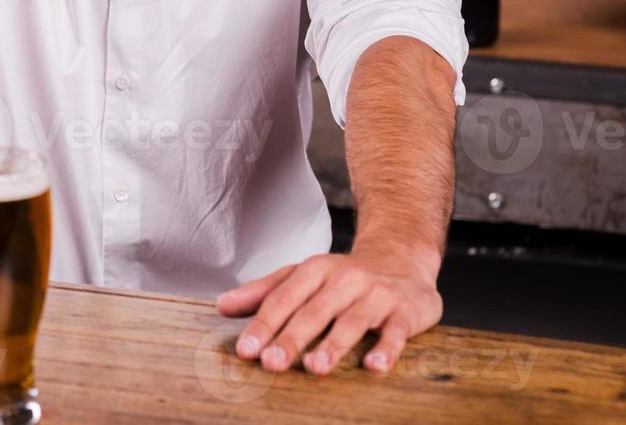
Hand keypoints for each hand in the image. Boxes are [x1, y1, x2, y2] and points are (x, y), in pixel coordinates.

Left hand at [216, 247, 442, 375]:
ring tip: (315, 367)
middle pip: (313, 312)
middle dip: (291, 338)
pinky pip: (396, 332)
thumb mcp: (302, 276)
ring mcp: (375, 295)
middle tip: (271, 363)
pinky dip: (387, 348)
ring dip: (333, 345)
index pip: (283, 299)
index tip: (246, 349)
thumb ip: (263, 292)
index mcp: (314, 270)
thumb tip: (221, 306)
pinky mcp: (404, 311)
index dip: (263, 324)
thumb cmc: (343, 277)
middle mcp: (344, 279)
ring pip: (352, 321)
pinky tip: (375, 366)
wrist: (401, 257)